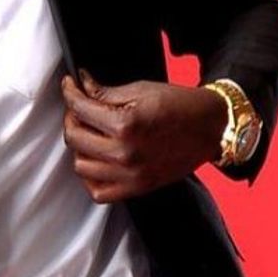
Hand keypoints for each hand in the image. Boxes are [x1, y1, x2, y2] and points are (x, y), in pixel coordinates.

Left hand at [60, 69, 227, 202]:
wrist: (208, 127)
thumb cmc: (178, 105)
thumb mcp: (140, 90)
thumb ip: (105, 92)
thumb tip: (81, 84)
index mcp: (125, 124)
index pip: (80, 108)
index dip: (69, 92)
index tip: (69, 85)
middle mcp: (124, 153)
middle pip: (74, 138)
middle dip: (72, 118)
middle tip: (79, 107)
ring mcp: (130, 175)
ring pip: (81, 166)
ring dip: (79, 147)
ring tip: (89, 133)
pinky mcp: (137, 188)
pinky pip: (99, 193)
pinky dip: (91, 178)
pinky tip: (96, 160)